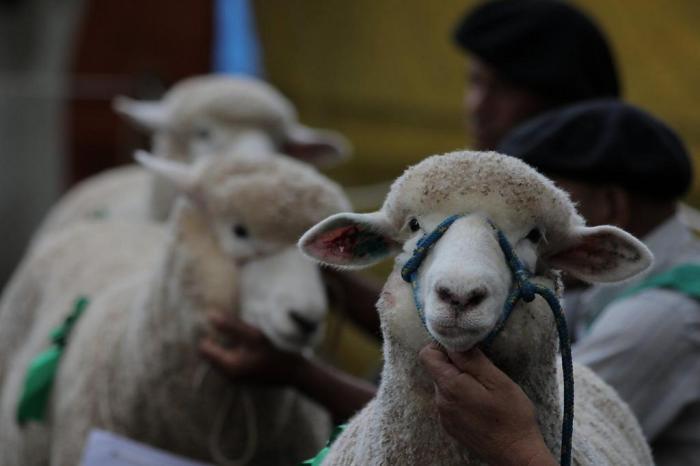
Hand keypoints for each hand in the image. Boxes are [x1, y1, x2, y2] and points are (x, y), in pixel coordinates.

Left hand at [199, 312, 304, 384]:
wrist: (297, 373)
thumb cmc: (277, 352)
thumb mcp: (254, 336)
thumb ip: (231, 327)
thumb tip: (209, 315)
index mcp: (229, 366)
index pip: (204, 348)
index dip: (210, 333)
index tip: (223, 322)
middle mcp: (229, 376)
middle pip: (211, 354)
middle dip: (218, 339)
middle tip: (235, 327)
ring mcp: (237, 378)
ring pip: (222, 357)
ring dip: (227, 345)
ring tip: (244, 335)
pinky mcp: (245, 377)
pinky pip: (232, 361)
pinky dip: (236, 351)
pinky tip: (251, 345)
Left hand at [418, 343, 555, 465]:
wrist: (516, 454)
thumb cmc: (512, 415)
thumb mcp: (497, 380)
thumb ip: (472, 359)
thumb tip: (453, 342)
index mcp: (449, 386)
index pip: (427, 355)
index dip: (442, 346)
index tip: (464, 349)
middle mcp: (440, 401)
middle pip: (436, 370)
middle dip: (454, 364)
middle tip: (481, 370)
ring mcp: (443, 416)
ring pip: (443, 385)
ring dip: (458, 381)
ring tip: (483, 389)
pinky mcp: (450, 426)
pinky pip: (448, 401)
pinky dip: (460, 396)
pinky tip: (480, 404)